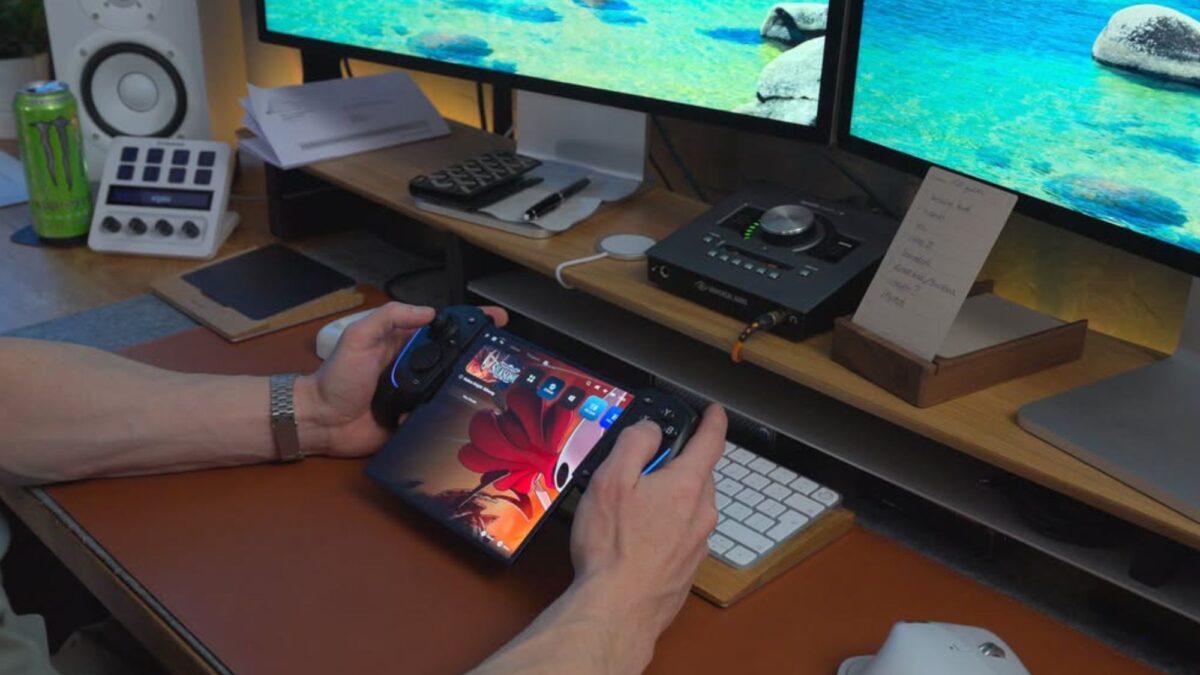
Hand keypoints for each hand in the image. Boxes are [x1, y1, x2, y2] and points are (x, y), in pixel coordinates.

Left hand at [294, 302, 507, 456]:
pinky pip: (440, 417)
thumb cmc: (337, 377)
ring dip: (472, 389)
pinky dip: (452, 416)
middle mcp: (418, 369)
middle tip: (507, 361)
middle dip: (482, 358)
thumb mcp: (359, 337)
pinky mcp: (416, 422)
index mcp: (406, 344)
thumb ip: (390, 317)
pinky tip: (473, 416)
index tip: (499, 320)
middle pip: (456, 360)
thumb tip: (431, 312)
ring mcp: (419, 396)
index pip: (444, 329)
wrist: (321, 421)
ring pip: (453, 389)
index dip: (471, 323)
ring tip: (501, 389)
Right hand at [565, 404, 727, 669]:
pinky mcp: (687, 568)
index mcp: (688, 485)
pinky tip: (636, 541)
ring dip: (669, 500)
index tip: (714, 411)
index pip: (711, 441)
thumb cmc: (612, 547)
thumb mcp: (611, 480)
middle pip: (698, 475)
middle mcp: (702, 513)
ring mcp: (698, 543)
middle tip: (642, 470)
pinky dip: (666, 528)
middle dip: (677, 466)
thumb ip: (635, 444)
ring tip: (631, 511)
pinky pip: (682, 534)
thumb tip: (650, 429)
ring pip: (689, 507)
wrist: (619, 610)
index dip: (713, 420)